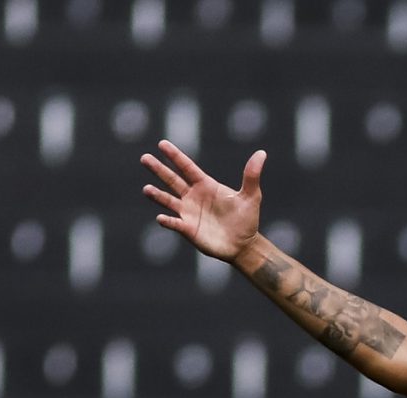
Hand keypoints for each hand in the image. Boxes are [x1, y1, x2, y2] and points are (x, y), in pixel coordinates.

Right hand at [140, 140, 264, 262]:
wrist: (244, 244)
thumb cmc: (247, 219)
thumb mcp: (251, 196)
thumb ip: (251, 175)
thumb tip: (261, 153)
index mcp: (205, 185)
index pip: (187, 167)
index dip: (175, 156)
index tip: (162, 144)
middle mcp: (192, 196)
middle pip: (172, 180)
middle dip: (158, 169)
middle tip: (144, 157)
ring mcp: (187, 212)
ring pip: (168, 201)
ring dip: (157, 195)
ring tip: (146, 189)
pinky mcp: (188, 229)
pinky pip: (174, 223)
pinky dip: (168, 221)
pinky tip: (162, 218)